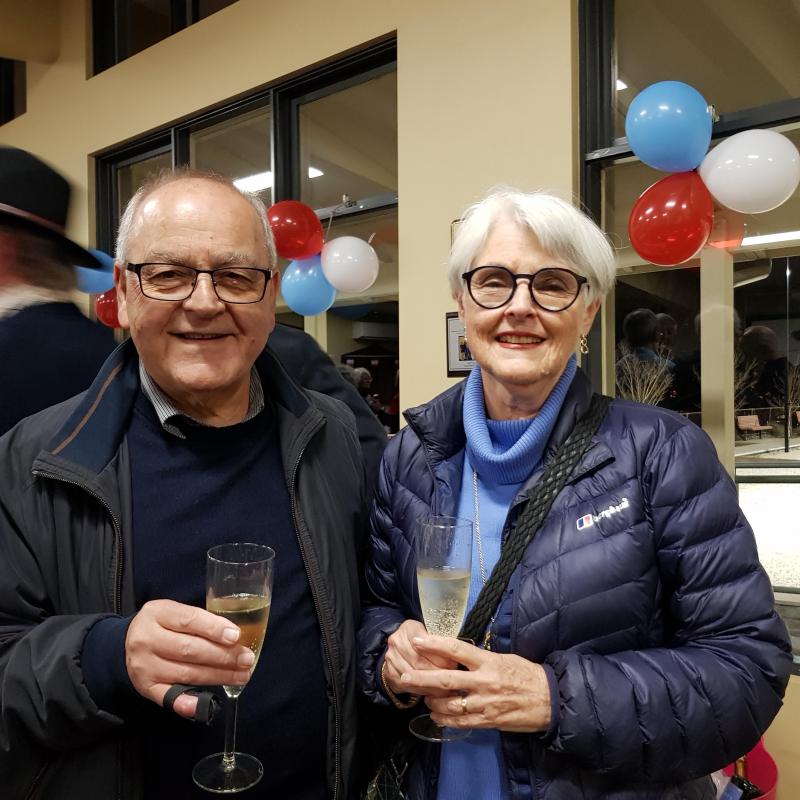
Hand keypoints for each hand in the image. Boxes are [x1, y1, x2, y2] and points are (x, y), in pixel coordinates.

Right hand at [126, 599, 254, 718]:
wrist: (126, 643)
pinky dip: (186, 702)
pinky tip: (204, 705)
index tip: (236, 636)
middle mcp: (147, 639)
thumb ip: (199, 620)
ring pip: (186, 673)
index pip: (190, 620)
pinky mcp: (145, 687)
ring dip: (218, 676)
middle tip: (246, 659)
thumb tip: (233, 635)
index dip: (214, 629)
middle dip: (223, 656)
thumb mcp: (174, 611)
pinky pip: (168, 697)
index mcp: (157, 613)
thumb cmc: (161, 625)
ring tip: (241, 675)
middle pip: (190, 649)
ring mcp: (144, 666)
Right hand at [382, 620, 457, 696]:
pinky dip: (423, 691)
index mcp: (409, 627)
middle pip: (418, 660)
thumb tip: (458, 658)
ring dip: (431, 684)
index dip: (439, 654)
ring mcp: (391, 657)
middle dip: (437, 671)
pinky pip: (408, 686)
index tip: (454, 663)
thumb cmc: (424, 641)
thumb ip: (441, 642)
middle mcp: (396, 640)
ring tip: (447, 690)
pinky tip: (434, 694)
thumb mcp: (431, 634)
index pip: (425, 642)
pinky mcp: (389, 673)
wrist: (402, 648)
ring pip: (413, 675)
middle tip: (453, 679)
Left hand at [399, 635, 551, 732]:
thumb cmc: (526, 674)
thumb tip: (459, 654)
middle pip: (446, 679)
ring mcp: (485, 703)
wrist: (549, 699)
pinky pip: (461, 722)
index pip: (457, 649)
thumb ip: (481, 658)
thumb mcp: (504, 658)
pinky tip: (435, 716)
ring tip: (423, 698)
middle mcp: (483, 682)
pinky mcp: (488, 721)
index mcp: (488, 661)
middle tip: (404, 677)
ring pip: (450, 704)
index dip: (435, 645)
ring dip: (432, 702)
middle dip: (421, 679)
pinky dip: (445, 720)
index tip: (418, 641)